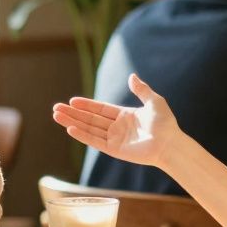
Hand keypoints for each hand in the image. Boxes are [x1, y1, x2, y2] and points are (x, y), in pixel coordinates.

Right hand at [52, 73, 181, 168]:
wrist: (170, 143)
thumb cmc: (166, 124)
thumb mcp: (154, 101)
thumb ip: (141, 89)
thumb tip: (131, 76)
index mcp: (125, 116)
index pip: (100, 109)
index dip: (86, 105)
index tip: (72, 101)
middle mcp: (117, 127)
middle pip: (90, 119)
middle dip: (73, 114)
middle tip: (56, 108)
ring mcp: (115, 139)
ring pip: (89, 129)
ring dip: (72, 123)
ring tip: (56, 116)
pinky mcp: (114, 150)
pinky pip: (95, 141)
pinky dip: (82, 135)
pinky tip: (70, 129)